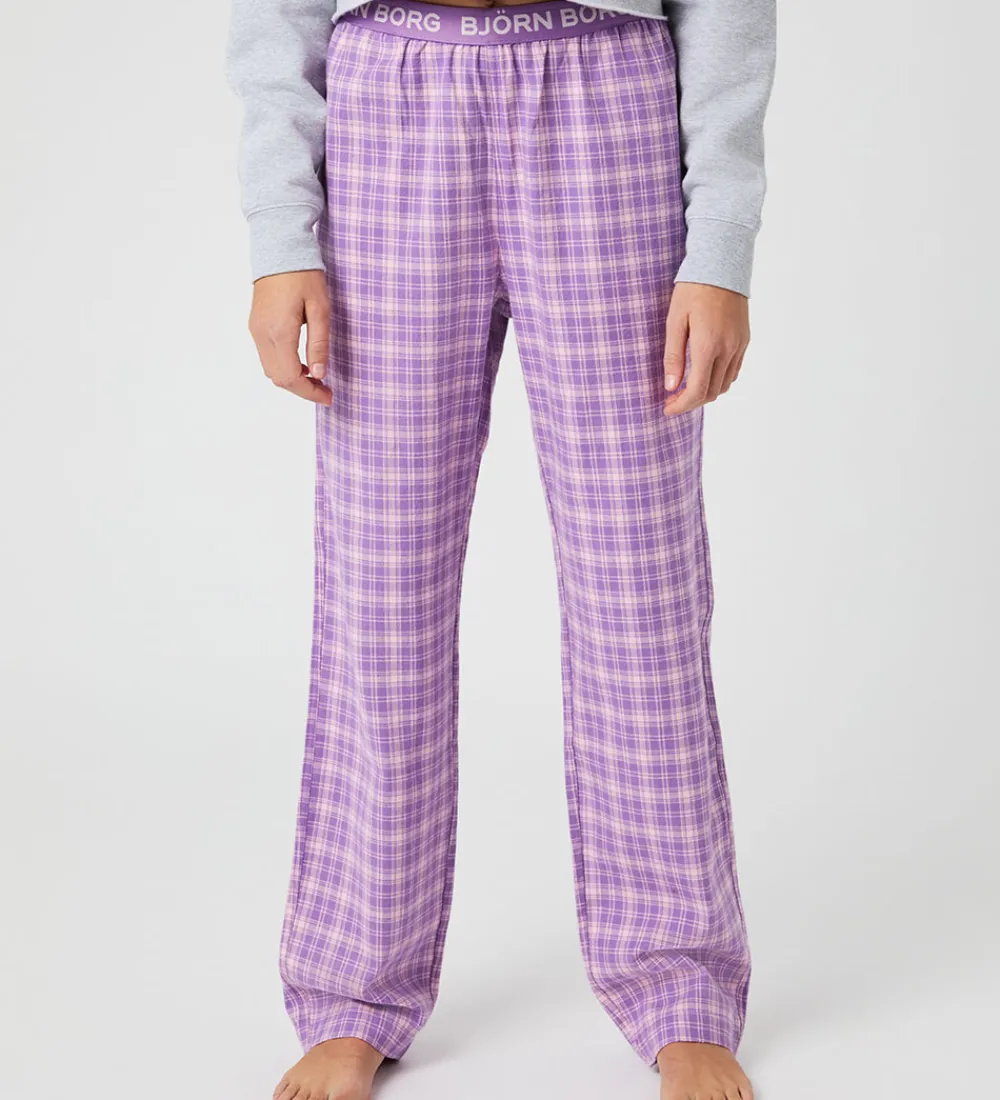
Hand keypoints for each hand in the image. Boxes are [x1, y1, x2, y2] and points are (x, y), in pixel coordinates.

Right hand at [248, 270, 331, 404]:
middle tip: (325, 389)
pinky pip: (267, 357)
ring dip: (292, 379)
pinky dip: (284, 366)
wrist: (279, 248)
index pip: (291, 377)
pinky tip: (302, 362)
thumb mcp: (320, 308)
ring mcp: (256, 330)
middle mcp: (262, 335)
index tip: (329, 396)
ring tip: (316, 377)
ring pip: (271, 370)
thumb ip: (319, 343)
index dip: (310, 393)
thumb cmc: (303, 274)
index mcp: (279, 332)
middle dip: (302, 390)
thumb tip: (319, 374)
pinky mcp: (255, 325)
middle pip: (278, 379)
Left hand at [662, 282, 749, 415]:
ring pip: (724, 385)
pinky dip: (718, 380)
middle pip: (711, 392)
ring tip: (686, 388)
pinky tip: (703, 374)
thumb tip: (670, 387)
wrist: (722, 264)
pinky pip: (733, 371)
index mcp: (708, 346)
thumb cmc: (692, 290)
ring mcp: (739, 345)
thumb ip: (673, 356)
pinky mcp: (745, 340)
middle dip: (691, 402)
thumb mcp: (674, 321)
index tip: (667, 409)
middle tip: (672, 399)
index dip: (681, 405)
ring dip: (705, 393)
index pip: (696, 390)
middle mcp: (728, 349)